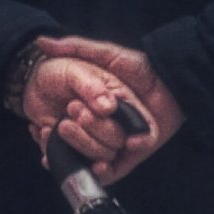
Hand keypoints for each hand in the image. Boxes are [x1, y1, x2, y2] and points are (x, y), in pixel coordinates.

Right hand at [30, 34, 184, 186]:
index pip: (69, 124)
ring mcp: (120, 142)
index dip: (51, 130)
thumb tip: (42, 43)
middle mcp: (106, 127)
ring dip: (83, 152)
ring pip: (95, 156)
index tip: (40, 127)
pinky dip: (106, 171)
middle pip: (81, 141)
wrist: (173, 81)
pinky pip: (117, 170)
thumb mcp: (106, 54)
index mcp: (95, 108)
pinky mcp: (135, 155)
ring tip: (76, 145)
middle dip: (71, 137)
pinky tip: (100, 165)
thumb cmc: (141, 66)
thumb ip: (75, 47)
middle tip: (63, 124)